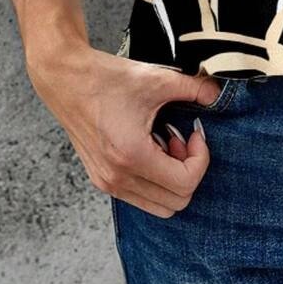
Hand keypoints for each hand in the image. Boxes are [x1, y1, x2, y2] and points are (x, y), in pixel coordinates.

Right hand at [25, 40, 221, 217]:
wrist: (65, 78)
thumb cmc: (105, 78)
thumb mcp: (157, 78)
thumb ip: (194, 88)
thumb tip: (217, 94)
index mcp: (131, 155)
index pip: (185, 184)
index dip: (200, 159)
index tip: (195, 134)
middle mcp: (117, 177)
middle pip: (175, 203)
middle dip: (187, 171)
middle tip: (181, 139)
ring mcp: (106, 181)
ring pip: (158, 206)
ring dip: (170, 178)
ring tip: (165, 143)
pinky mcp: (100, 178)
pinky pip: (139, 197)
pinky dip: (153, 179)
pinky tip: (149, 147)